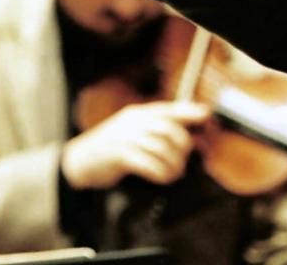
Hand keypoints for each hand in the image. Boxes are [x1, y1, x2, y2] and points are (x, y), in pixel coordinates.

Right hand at [60, 101, 208, 189]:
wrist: (80, 159)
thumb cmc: (110, 147)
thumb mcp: (131, 130)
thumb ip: (154, 129)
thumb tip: (183, 135)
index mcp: (138, 114)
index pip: (168, 109)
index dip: (189, 111)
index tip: (206, 114)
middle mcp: (133, 122)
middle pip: (167, 128)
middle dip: (181, 145)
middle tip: (184, 159)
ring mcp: (125, 138)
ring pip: (159, 147)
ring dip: (173, 163)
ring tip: (175, 172)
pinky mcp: (119, 156)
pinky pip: (147, 163)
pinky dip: (160, 172)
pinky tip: (163, 177)